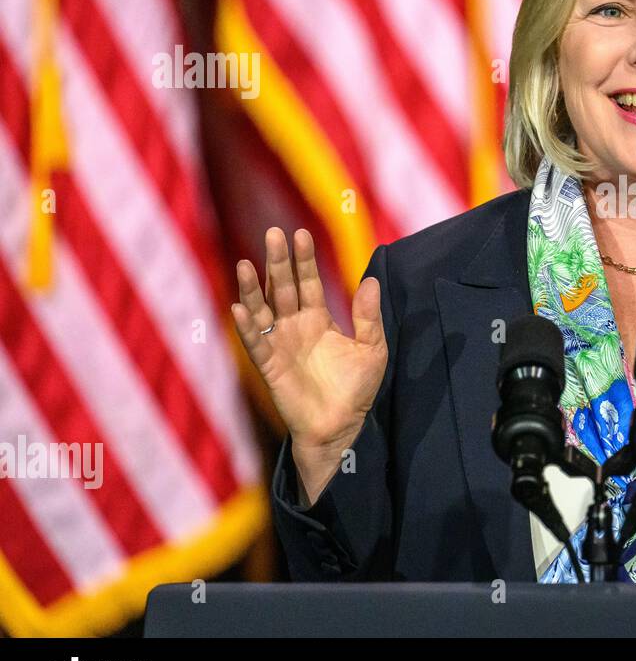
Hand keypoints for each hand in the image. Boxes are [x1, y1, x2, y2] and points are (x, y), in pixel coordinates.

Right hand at [231, 228, 386, 461]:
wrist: (341, 426)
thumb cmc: (356, 389)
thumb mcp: (372, 348)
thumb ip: (368, 316)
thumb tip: (370, 280)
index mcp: (319, 318)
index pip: (309, 282)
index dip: (305, 260)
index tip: (301, 234)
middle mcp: (295, 326)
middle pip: (283, 287)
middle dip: (278, 262)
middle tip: (273, 233)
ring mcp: (280, 344)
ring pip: (263, 309)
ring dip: (253, 288)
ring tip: (245, 263)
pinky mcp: (270, 366)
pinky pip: (256, 343)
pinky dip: (247, 326)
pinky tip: (239, 308)